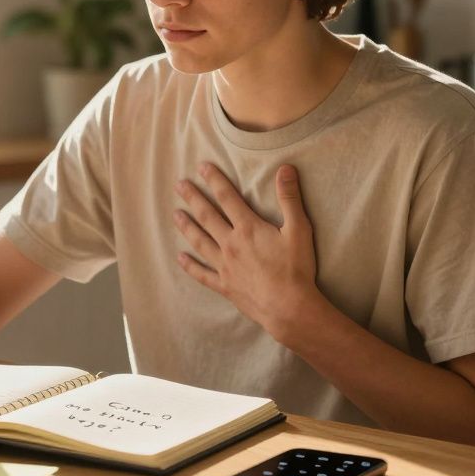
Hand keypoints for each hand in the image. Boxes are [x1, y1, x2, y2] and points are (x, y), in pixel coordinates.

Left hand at [172, 162, 319, 337]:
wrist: (289, 308)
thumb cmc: (296, 269)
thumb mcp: (299, 229)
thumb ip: (289, 198)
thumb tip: (285, 168)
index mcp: (248, 228)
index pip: (227, 198)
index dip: (214, 180)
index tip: (202, 167)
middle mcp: (231, 244)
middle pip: (207, 216)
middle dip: (193, 198)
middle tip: (179, 185)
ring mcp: (225, 266)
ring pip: (200, 242)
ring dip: (187, 227)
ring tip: (175, 215)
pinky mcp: (225, 285)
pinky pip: (202, 274)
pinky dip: (190, 266)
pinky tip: (180, 258)